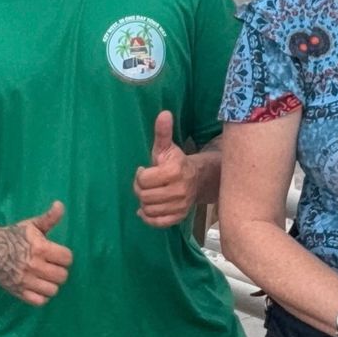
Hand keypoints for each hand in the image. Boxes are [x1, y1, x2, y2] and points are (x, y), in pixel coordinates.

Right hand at [0, 200, 71, 305]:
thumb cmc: (14, 236)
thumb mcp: (32, 225)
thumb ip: (49, 218)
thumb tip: (60, 205)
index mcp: (40, 248)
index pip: (67, 258)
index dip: (64, 256)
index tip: (56, 254)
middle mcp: (34, 265)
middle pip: (62, 276)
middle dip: (58, 270)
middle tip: (50, 265)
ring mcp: (26, 280)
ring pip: (53, 290)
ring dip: (50, 283)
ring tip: (44, 276)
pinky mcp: (19, 292)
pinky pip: (40, 301)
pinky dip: (41, 295)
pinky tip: (37, 286)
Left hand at [133, 111, 194, 226]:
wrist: (198, 179)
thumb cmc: (176, 161)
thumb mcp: (167, 146)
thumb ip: (163, 132)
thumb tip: (164, 113)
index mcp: (174, 171)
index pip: (143, 179)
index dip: (140, 175)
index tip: (144, 170)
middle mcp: (179, 190)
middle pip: (144, 196)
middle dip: (139, 189)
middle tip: (145, 183)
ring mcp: (180, 205)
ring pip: (149, 209)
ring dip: (144, 202)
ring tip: (148, 193)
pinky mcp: (180, 217)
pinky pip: (158, 223)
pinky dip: (149, 217)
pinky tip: (147, 209)